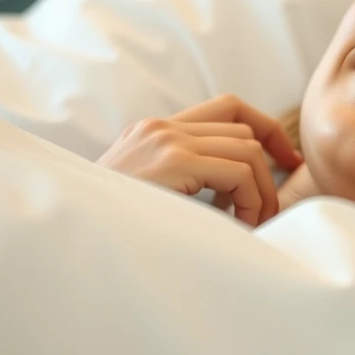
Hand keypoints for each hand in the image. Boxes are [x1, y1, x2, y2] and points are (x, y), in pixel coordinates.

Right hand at [97, 94, 303, 226]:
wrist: (67, 245)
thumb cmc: (112, 236)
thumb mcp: (149, 199)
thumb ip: (185, 184)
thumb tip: (241, 196)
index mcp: (152, 133)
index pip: (227, 109)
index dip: (265, 130)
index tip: (287, 161)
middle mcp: (158, 127)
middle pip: (243, 126)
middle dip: (268, 167)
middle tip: (270, 209)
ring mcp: (164, 140)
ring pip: (247, 149)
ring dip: (261, 190)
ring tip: (251, 225)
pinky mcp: (172, 161)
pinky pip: (239, 171)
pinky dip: (253, 200)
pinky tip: (241, 228)